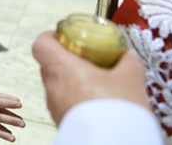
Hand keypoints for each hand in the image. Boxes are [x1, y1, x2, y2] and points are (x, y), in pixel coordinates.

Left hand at [32, 31, 149, 123]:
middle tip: (86, 60)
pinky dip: (74, 100)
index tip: (65, 37)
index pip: (41, 45)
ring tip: (95, 84)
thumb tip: (128, 55)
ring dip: (71, 82)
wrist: (113, 143)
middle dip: (65, 60)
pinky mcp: (61, 123)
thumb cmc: (116, 109)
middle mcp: (52, 87)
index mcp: (62, 68)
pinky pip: (63, 104)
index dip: (50, 38)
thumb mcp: (130, 79)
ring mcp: (54, 107)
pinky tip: (95, 104)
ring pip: (56, 86)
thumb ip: (128, 61)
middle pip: (48, 65)